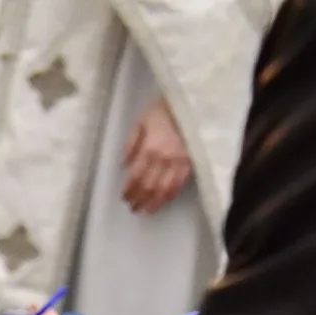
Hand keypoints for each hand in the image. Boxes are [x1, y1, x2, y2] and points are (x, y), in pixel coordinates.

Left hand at [122, 96, 191, 214]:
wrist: (190, 102)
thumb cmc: (162, 110)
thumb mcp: (140, 122)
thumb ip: (130, 144)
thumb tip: (123, 165)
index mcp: (148, 148)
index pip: (135, 177)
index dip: (129, 190)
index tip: (124, 198)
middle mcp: (163, 159)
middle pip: (149, 186)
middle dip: (139, 199)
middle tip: (133, 207)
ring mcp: (179, 162)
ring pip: (164, 189)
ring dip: (154, 202)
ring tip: (146, 210)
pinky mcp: (191, 162)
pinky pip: (180, 183)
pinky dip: (170, 195)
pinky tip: (164, 200)